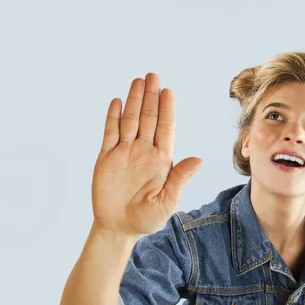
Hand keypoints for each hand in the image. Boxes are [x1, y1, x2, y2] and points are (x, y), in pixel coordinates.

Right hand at [91, 73, 202, 235]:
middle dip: (150, 97)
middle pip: (148, 119)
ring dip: (134, 101)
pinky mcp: (106, 158)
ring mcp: (124, 152)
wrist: (118, 228)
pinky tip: (117, 102)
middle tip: (153, 76)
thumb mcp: (167, 202)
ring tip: (138, 82)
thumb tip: (198, 160)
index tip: (168, 92)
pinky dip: (113, 117)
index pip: (165, 128)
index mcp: (161, 160)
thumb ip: (179, 179)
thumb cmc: (147, 219)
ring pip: (130, 121)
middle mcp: (144, 151)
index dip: (166, 110)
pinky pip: (110, 133)